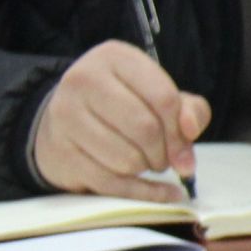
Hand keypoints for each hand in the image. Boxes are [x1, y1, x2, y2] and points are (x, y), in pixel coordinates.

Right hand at [31, 40, 210, 199]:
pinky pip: (111, 183)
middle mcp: (83, 80)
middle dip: (165, 152)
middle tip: (165, 157)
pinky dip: (143, 192)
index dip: (182, 130)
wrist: (62, 122)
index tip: (186, 145)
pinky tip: (162, 192)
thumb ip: (189, 109)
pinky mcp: (59, 152)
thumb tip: (190, 130)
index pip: (164, 99)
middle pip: (145, 129)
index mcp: (114, 58)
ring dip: (147, 168)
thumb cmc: (123, 106)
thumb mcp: (159, 95)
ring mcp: (65, 117)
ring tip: (145, 160)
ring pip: (127, 159)